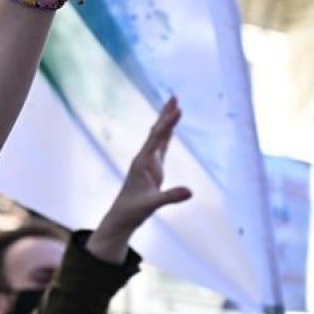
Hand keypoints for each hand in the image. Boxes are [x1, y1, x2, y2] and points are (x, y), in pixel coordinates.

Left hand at [87, 98, 191, 262]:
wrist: (122, 216)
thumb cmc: (133, 210)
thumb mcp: (152, 205)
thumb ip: (170, 197)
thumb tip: (191, 191)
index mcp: (142, 163)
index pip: (156, 139)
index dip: (167, 124)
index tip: (178, 109)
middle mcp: (144, 158)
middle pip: (156, 131)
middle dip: (165, 115)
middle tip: (175, 97)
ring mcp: (148, 162)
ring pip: (158, 136)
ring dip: (166, 121)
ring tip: (174, 104)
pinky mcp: (152, 168)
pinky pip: (161, 146)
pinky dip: (167, 134)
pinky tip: (170, 126)